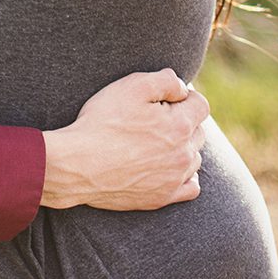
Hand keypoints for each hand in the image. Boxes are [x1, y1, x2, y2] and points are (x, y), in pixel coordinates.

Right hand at [40, 70, 210, 211]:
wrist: (76, 165)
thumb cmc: (101, 123)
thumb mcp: (130, 87)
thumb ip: (164, 80)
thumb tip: (182, 87)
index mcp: (179, 125)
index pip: (200, 105)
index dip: (183, 97)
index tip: (162, 99)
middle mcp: (183, 154)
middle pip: (198, 131)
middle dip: (182, 121)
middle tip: (152, 119)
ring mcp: (174, 179)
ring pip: (194, 158)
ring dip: (182, 148)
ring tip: (155, 143)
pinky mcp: (162, 198)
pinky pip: (191, 187)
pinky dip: (185, 176)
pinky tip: (168, 167)